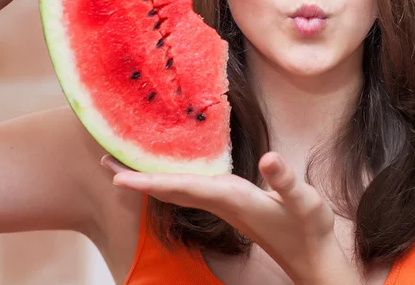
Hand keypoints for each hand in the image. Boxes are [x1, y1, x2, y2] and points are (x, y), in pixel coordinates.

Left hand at [102, 152, 340, 284]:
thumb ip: (286, 182)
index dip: (150, 182)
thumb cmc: (307, 228)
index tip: (117, 177)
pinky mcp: (227, 204)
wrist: (310, 257)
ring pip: (174, 191)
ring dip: (147, 178)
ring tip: (123, 165)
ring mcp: (221, 204)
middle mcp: (219, 201)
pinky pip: (187, 189)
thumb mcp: (304, 203)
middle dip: (136, 178)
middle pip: (168, 190)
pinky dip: (168, 180)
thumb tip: (270, 157)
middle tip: (104, 162)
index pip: (182, 188)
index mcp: (230, 197)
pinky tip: (164, 172)